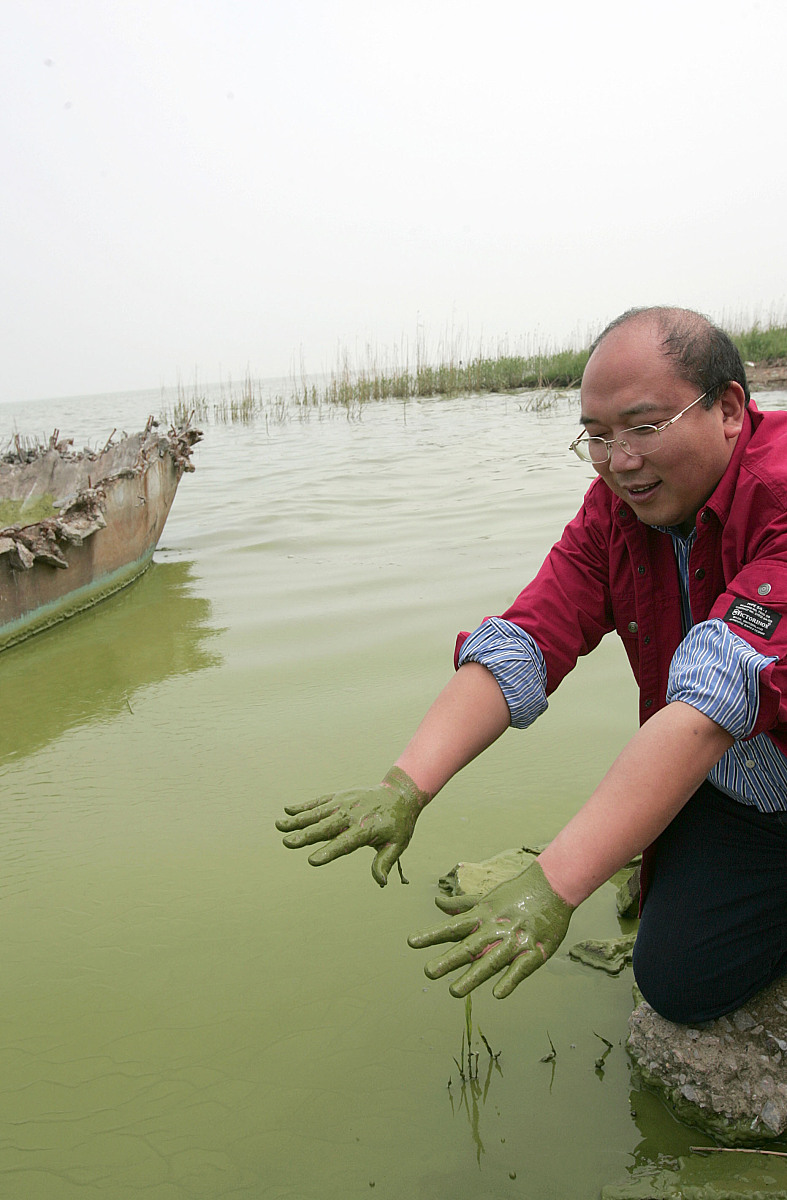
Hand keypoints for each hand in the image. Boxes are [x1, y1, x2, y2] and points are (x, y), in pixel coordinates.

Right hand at [275, 766, 430, 886]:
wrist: (400, 793)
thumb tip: (381, 882)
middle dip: (306, 835)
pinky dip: (304, 806)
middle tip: (288, 842)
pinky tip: (288, 810)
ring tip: (279, 826)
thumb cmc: (398, 823)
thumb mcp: (398, 844)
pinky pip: (320, 801)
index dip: (329, 852)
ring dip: (298, 819)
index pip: (345, 843)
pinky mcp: (340, 796)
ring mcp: (344, 803)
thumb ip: (385, 862)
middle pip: (326, 827)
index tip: (313, 860)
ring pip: (318, 813)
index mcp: (366, 829)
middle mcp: (352, 815)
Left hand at [407, 861, 573, 997]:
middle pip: (470, 946)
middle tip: (429, 972)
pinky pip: (521, 968)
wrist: (553, 886)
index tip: (412, 942)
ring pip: (492, 961)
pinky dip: (510, 980)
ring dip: (473, 977)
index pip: (453, 926)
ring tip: (454, 992)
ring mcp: (515, 940)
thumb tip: (437, 903)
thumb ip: (461, 905)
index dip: (432, 934)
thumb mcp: (487, 897)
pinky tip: (497, 994)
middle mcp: (496, 928)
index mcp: (483, 915)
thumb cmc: (517, 892)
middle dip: (449, 960)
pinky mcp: (535, 951)